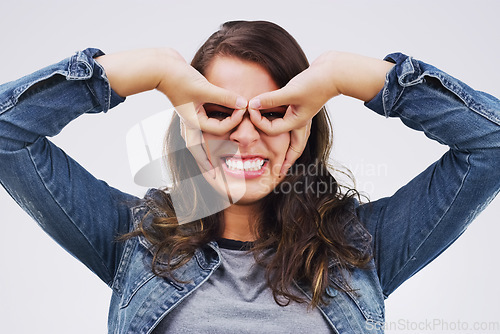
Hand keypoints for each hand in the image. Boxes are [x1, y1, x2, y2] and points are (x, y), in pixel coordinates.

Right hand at [156, 49, 247, 177]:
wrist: (161, 68)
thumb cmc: (179, 78)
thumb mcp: (203, 87)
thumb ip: (224, 97)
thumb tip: (243, 104)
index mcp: (193, 121)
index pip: (219, 129)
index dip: (234, 120)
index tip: (244, 110)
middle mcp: (189, 124)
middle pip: (197, 150)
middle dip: (206, 164)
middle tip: (215, 177)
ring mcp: (187, 119)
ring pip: (195, 142)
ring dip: (203, 153)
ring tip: (209, 165)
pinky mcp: (188, 111)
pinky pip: (197, 130)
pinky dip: (203, 138)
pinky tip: (208, 139)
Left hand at [247, 52, 340, 174]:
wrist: (334, 73)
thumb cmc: (316, 83)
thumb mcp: (291, 92)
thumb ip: (271, 99)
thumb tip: (253, 104)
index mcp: (297, 123)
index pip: (271, 129)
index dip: (258, 120)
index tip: (249, 109)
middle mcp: (301, 122)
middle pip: (294, 148)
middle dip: (287, 160)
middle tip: (280, 171)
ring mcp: (304, 115)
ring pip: (296, 137)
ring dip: (290, 148)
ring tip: (285, 157)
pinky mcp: (304, 107)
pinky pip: (294, 124)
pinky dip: (289, 129)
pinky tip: (285, 126)